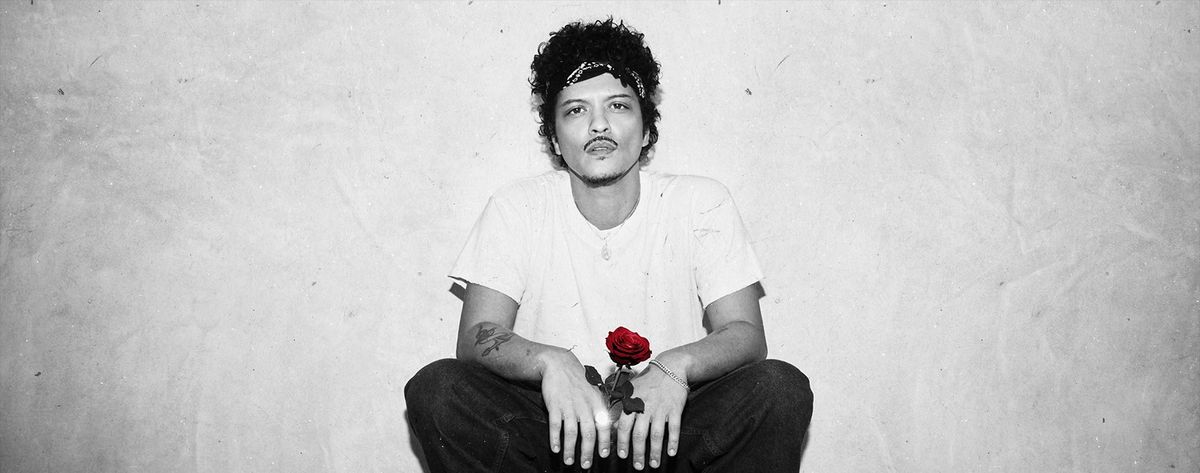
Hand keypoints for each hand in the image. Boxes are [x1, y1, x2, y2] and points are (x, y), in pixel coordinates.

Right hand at [539, 350, 611, 468]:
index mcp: (596, 403)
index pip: (603, 426)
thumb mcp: (594, 392)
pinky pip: (555, 425)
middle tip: (585, 465)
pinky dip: (555, 438)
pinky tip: (555, 448)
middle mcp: (584, 405)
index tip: (604, 455)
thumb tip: (608, 430)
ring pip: (571, 432)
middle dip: (587, 452)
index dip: (604, 442)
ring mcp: (569, 405)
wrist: (560, 364)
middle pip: (588, 433)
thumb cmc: (579, 382)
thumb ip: (600, 410)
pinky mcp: (554, 405)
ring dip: (570, 449)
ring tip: (568, 461)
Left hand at [615, 366, 687, 469]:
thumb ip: (620, 405)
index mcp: (632, 403)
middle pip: (639, 434)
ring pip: (656, 434)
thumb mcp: (630, 388)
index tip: (622, 456)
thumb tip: (610, 423)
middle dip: (638, 453)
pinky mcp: (675, 408)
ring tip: (654, 464)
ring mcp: (661, 408)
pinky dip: (673, 441)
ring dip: (655, 451)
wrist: (670, 367)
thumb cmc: (648, 380)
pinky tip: (671, 452)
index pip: (624, 426)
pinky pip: (674, 427)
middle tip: (638, 466)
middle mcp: (645, 407)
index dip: (622, 442)